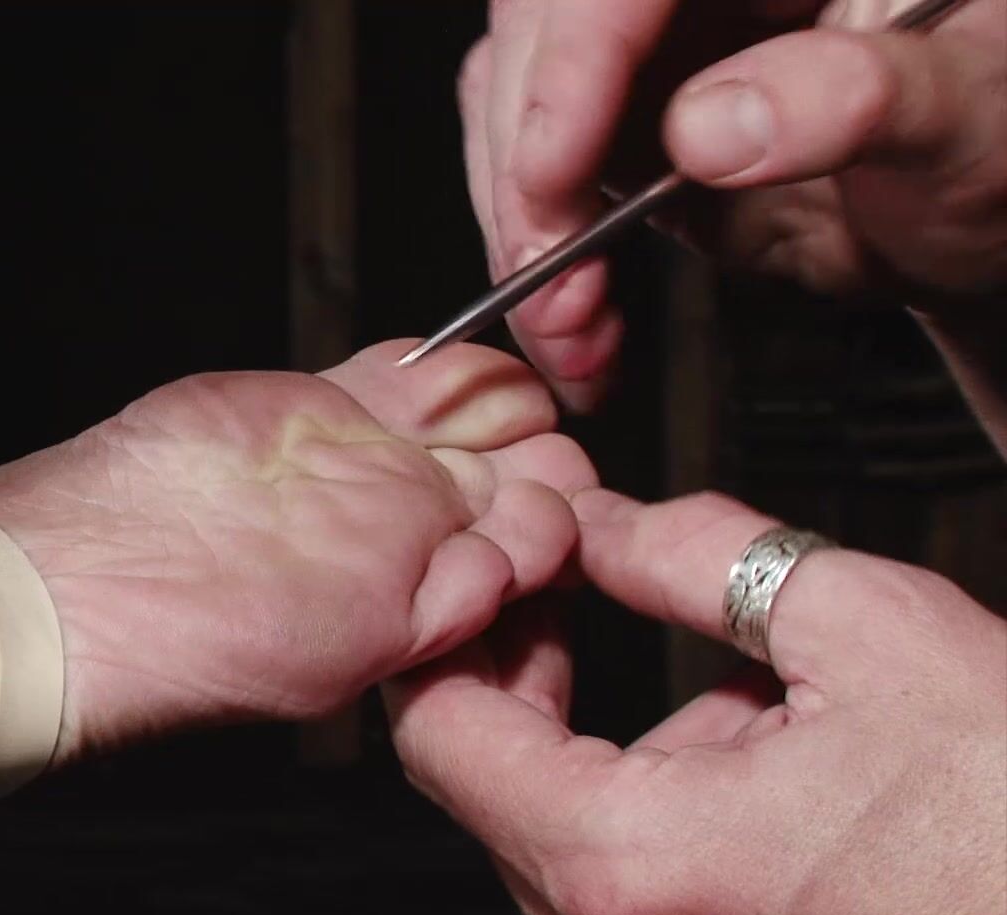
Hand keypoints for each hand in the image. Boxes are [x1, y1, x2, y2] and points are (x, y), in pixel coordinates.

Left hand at [386, 489, 1006, 914]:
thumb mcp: (871, 632)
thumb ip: (696, 556)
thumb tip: (604, 521)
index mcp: (630, 871)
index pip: (439, 734)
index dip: (456, 637)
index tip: (495, 587)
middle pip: (492, 797)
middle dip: (538, 693)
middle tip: (592, 610)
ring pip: (562, 856)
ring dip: (613, 767)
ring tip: (748, 720)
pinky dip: (661, 840)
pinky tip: (771, 798)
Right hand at [462, 0, 1006, 402]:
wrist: (986, 224)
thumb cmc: (1003, 142)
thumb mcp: (970, 117)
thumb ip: (855, 101)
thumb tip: (710, 125)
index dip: (572, 63)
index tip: (555, 172)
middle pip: (541, 34)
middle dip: (528, 169)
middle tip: (553, 279)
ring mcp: (646, 44)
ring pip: (511, 103)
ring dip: (518, 227)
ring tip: (573, 326)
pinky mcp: (615, 118)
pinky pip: (529, 172)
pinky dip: (535, 257)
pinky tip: (574, 322)